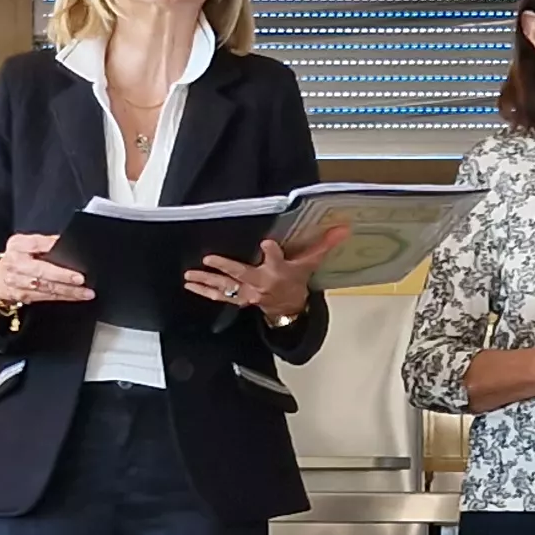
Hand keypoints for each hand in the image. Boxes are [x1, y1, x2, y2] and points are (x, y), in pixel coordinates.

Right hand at [0, 232, 89, 307]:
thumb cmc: (18, 257)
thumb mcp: (26, 244)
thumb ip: (44, 243)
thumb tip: (67, 243)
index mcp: (17, 244)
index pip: (37, 243)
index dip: (53, 247)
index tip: (71, 253)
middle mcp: (14, 262)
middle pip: (41, 270)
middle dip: (63, 276)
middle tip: (80, 279)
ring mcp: (15, 281)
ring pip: (45, 287)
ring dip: (67, 291)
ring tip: (85, 292)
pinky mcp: (20, 295)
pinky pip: (44, 297)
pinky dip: (61, 297)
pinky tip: (74, 297)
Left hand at [184, 222, 341, 321]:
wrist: (289, 307)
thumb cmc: (296, 279)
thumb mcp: (310, 263)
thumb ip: (324, 244)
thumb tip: (343, 227)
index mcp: (279, 271)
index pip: (277, 259)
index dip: (272, 251)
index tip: (266, 242)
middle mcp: (261, 282)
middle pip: (243, 273)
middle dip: (226, 266)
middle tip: (209, 258)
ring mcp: (247, 292)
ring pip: (225, 286)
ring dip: (207, 280)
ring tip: (190, 274)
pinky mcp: (238, 298)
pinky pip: (219, 296)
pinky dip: (204, 290)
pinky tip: (190, 283)